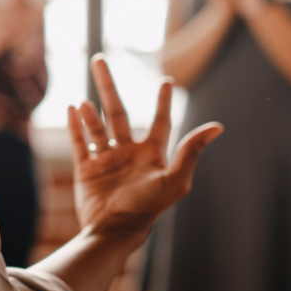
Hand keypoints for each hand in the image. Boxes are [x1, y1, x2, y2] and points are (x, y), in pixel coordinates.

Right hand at [66, 56, 223, 241]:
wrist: (114, 229)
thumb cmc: (148, 207)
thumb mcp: (175, 180)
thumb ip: (191, 151)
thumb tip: (218, 126)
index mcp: (151, 154)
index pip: (158, 121)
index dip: (161, 101)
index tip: (165, 80)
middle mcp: (128, 153)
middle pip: (117, 112)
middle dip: (108, 86)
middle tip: (99, 60)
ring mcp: (106, 160)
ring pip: (96, 126)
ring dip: (90, 110)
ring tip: (85, 98)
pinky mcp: (87, 169)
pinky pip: (79, 142)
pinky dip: (74, 126)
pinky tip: (72, 108)